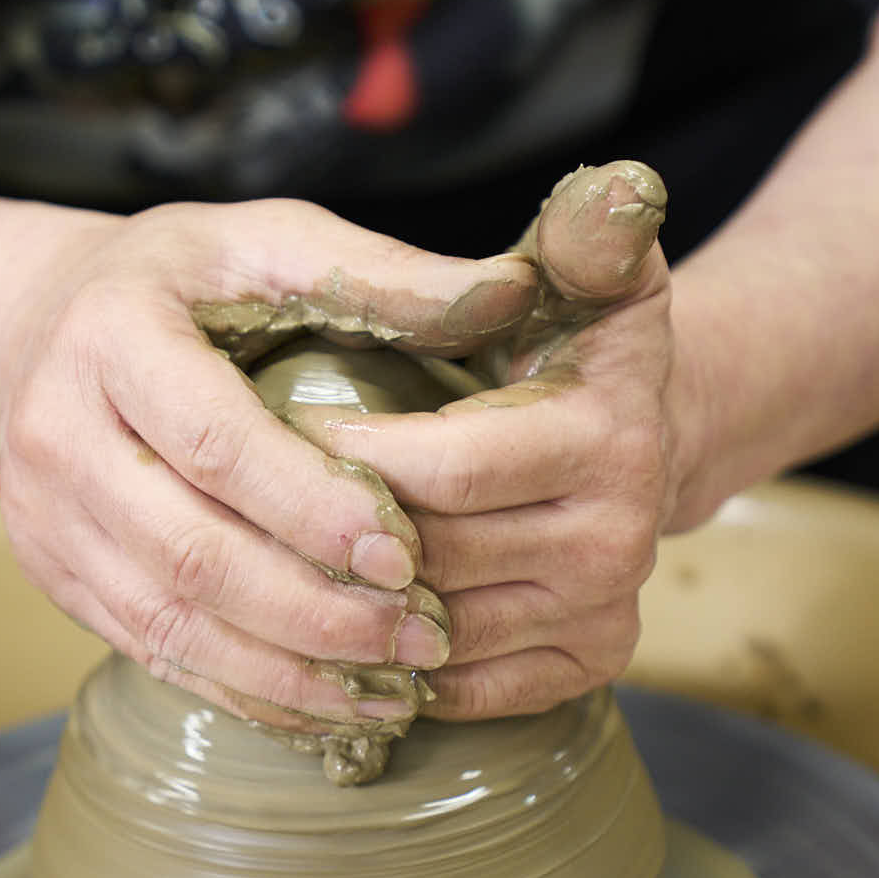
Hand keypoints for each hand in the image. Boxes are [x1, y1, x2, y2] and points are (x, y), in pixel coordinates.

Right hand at [0, 198, 540, 734]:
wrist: (42, 324)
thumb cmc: (186, 284)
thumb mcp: (271, 244)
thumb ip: (385, 274)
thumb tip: (516, 290)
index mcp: (112, 334)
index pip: (214, 441)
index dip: (311, 507)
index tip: (404, 553)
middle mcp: (57, 431)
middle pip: (191, 552)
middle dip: (316, 610)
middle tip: (421, 638)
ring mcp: (43, 516)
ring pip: (171, 621)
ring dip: (290, 670)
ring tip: (394, 690)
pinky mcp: (54, 577)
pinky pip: (156, 653)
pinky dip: (249, 691)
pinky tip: (330, 704)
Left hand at [290, 162, 687, 718]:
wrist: (639, 430)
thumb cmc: (576, 341)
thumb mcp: (586, 272)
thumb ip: (585, 234)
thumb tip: (614, 184)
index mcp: (607, 439)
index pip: (446, 469)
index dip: (347, 454)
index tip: (275, 423)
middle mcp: (619, 540)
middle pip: (430, 559)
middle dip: (330, 533)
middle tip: (239, 505)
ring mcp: (605, 612)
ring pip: (434, 635)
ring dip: (343, 610)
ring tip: (263, 566)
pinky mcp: (587, 666)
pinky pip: (466, 693)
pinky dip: (389, 671)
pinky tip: (327, 622)